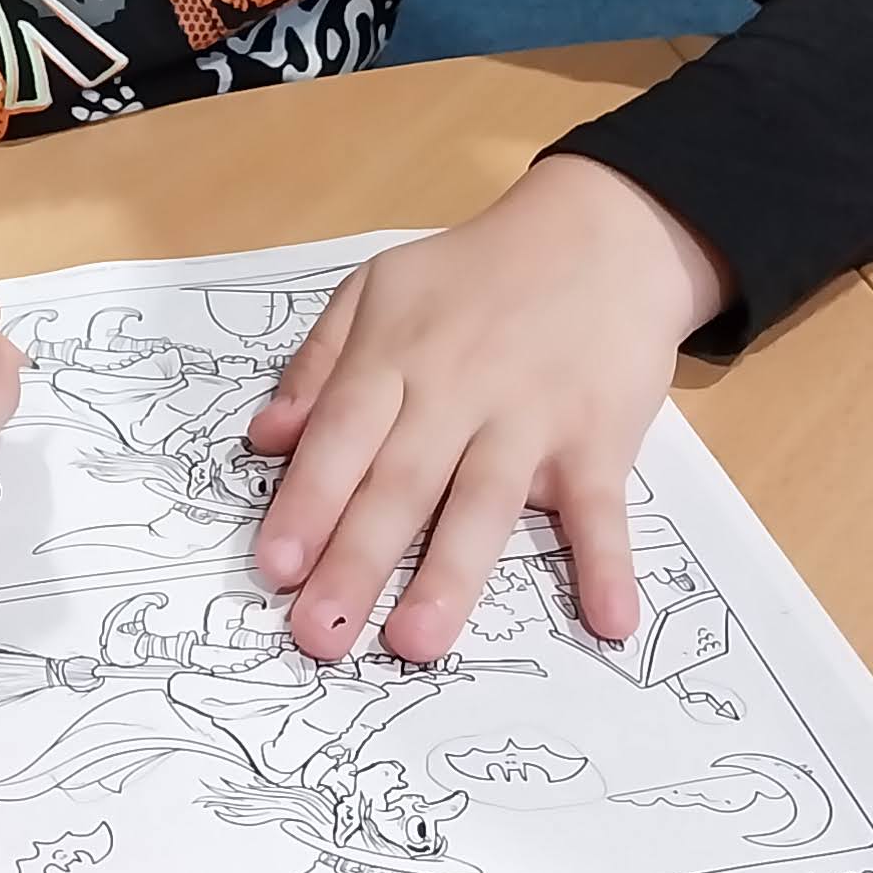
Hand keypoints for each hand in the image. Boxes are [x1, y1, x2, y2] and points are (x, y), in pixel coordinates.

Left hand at [243, 156, 728, 666]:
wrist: (602, 231)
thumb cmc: (476, 274)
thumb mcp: (377, 289)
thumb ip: (319, 365)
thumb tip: (263, 439)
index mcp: (395, 356)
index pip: (342, 436)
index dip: (307, 501)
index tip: (275, 567)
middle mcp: (458, 392)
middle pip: (401, 482)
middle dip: (357, 560)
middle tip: (320, 636)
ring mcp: (532, 418)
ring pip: (484, 502)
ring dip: (451, 575)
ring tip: (415, 642)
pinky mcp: (600, 437)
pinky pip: (602, 508)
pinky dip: (607, 563)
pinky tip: (608, 623)